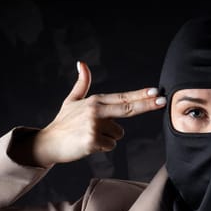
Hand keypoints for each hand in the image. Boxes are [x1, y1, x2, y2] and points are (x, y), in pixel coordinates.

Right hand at [33, 62, 165, 166]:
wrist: (47, 143)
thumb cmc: (63, 123)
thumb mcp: (71, 100)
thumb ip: (82, 84)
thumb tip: (82, 63)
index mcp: (94, 101)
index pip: (122, 97)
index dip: (140, 95)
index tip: (155, 92)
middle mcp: (95, 110)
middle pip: (128, 108)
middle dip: (147, 104)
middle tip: (163, 100)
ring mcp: (94, 125)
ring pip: (118, 134)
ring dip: (108, 137)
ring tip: (90, 135)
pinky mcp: (92, 141)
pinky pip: (110, 146)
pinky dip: (101, 147)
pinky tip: (87, 144)